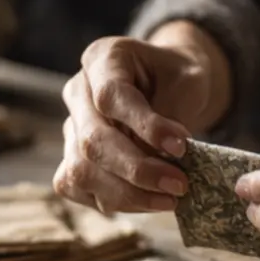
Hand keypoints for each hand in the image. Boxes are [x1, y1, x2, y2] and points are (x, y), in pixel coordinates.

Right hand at [53, 23, 229, 213]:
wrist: (166, 85)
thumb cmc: (176, 78)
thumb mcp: (189, 79)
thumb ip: (173, 112)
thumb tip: (163, 158)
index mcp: (102, 59)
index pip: (110, 96)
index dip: (145, 126)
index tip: (181, 146)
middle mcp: (77, 92)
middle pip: (92, 140)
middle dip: (138, 170)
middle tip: (179, 184)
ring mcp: (70, 127)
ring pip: (81, 171)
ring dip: (127, 193)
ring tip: (169, 199)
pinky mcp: (71, 158)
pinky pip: (77, 188)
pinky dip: (113, 201)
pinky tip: (148, 201)